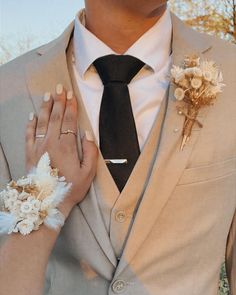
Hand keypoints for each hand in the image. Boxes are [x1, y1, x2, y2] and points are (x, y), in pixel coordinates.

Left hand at [25, 84, 97, 216]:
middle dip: (58, 101)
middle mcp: (50, 142)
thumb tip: (87, 133)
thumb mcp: (88, 173)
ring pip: (42, 122)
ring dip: (45, 107)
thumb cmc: (70, 188)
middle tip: (59, 87)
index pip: (68, 121)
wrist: (47, 202)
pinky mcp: (29, 153)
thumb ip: (90, 152)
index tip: (71, 95)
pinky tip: (33, 115)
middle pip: (55, 117)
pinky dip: (31, 123)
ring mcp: (38, 147)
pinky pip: (29, 134)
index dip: (70, 107)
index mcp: (66, 146)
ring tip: (48, 95)